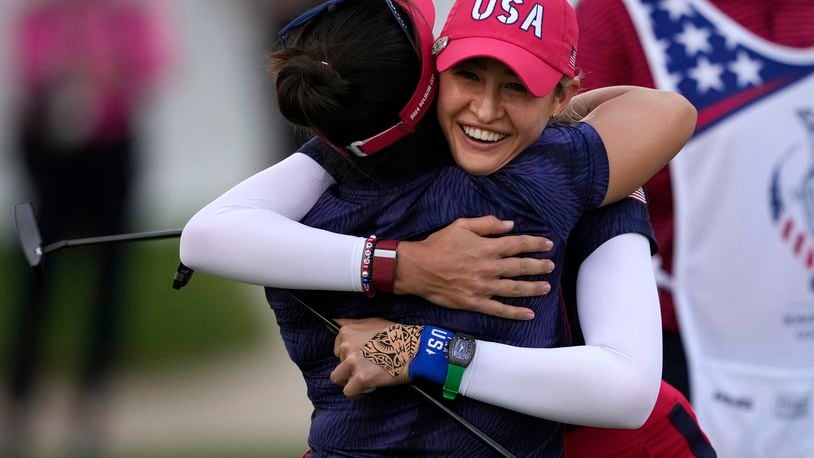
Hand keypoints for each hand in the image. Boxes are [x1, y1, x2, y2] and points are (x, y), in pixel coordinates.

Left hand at [331, 318, 413, 398]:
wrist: (413, 348)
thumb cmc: (397, 335)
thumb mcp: (372, 322)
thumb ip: (352, 324)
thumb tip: (335, 322)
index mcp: (347, 331)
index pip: (337, 348)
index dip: (349, 355)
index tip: (360, 357)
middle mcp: (347, 345)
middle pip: (339, 363)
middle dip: (350, 367)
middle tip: (367, 367)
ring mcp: (352, 362)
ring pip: (338, 378)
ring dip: (349, 380)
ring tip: (364, 380)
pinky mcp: (361, 378)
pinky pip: (348, 391)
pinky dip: (356, 393)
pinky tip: (367, 388)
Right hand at [394, 216, 553, 319]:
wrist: (418, 268)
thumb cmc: (438, 244)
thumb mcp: (461, 225)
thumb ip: (487, 224)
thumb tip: (510, 225)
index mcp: (487, 248)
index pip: (518, 244)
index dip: (535, 243)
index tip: (548, 244)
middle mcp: (489, 268)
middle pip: (521, 267)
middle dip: (539, 266)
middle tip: (551, 266)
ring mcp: (483, 287)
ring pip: (515, 288)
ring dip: (533, 288)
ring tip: (546, 287)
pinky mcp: (475, 302)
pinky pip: (499, 309)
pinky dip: (516, 312)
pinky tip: (529, 313)